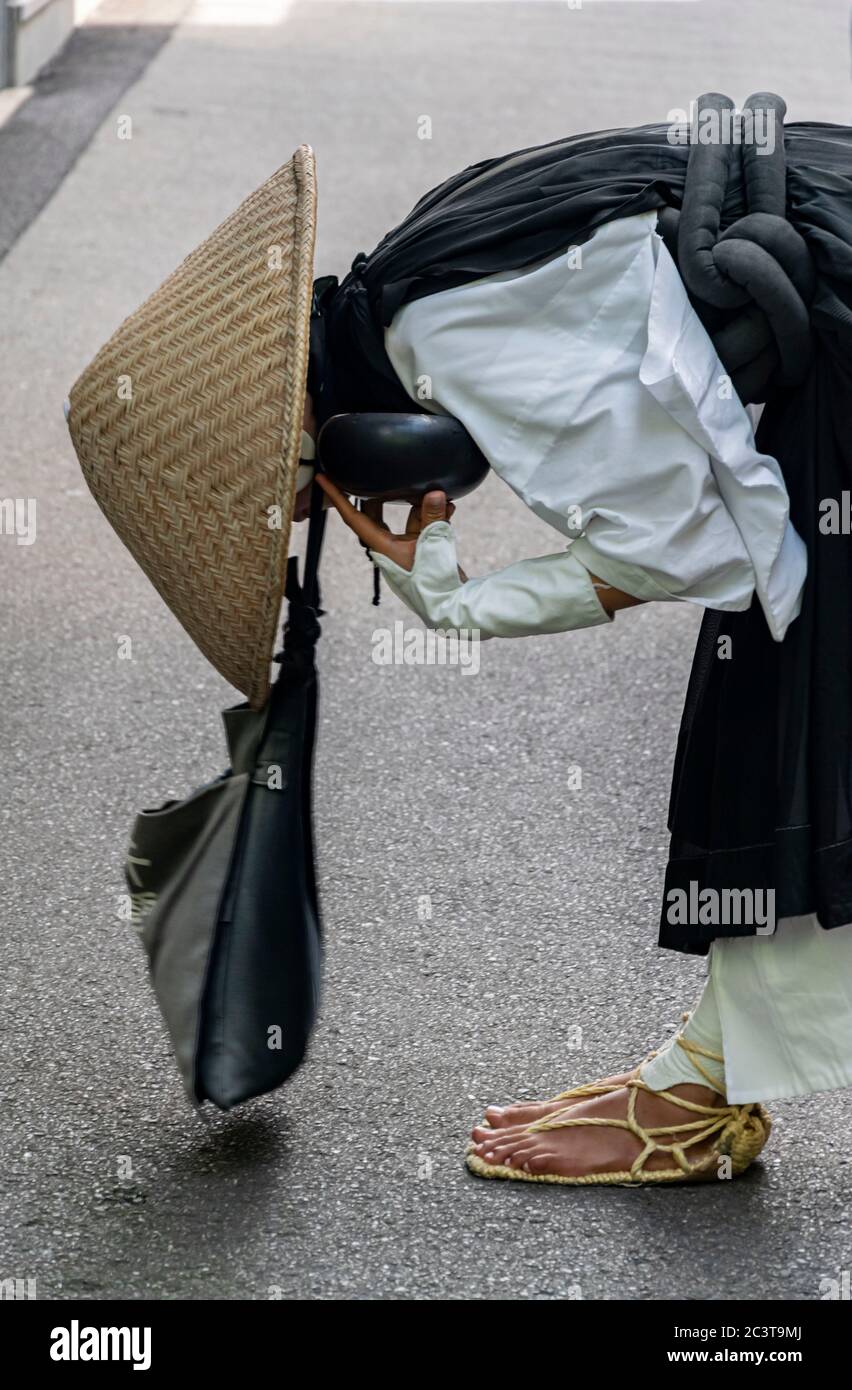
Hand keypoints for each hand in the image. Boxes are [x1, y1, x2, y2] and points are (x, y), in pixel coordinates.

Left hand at [315, 476, 460, 574]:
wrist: (449, 606)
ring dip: (419, 505)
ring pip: (404, 517)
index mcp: (381, 545)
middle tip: (375, 473)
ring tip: (433, 492)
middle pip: (375, 513)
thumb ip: (433, 516)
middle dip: (378, 492)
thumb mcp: (433, 544)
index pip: (353, 517)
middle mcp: (388, 545)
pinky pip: (422, 527)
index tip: (322, 480)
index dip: (337, 497)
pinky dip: (434, 517)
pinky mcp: (421, 550)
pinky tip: (449, 508)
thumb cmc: (434, 582)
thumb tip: (436, 493)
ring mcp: (404, 548)